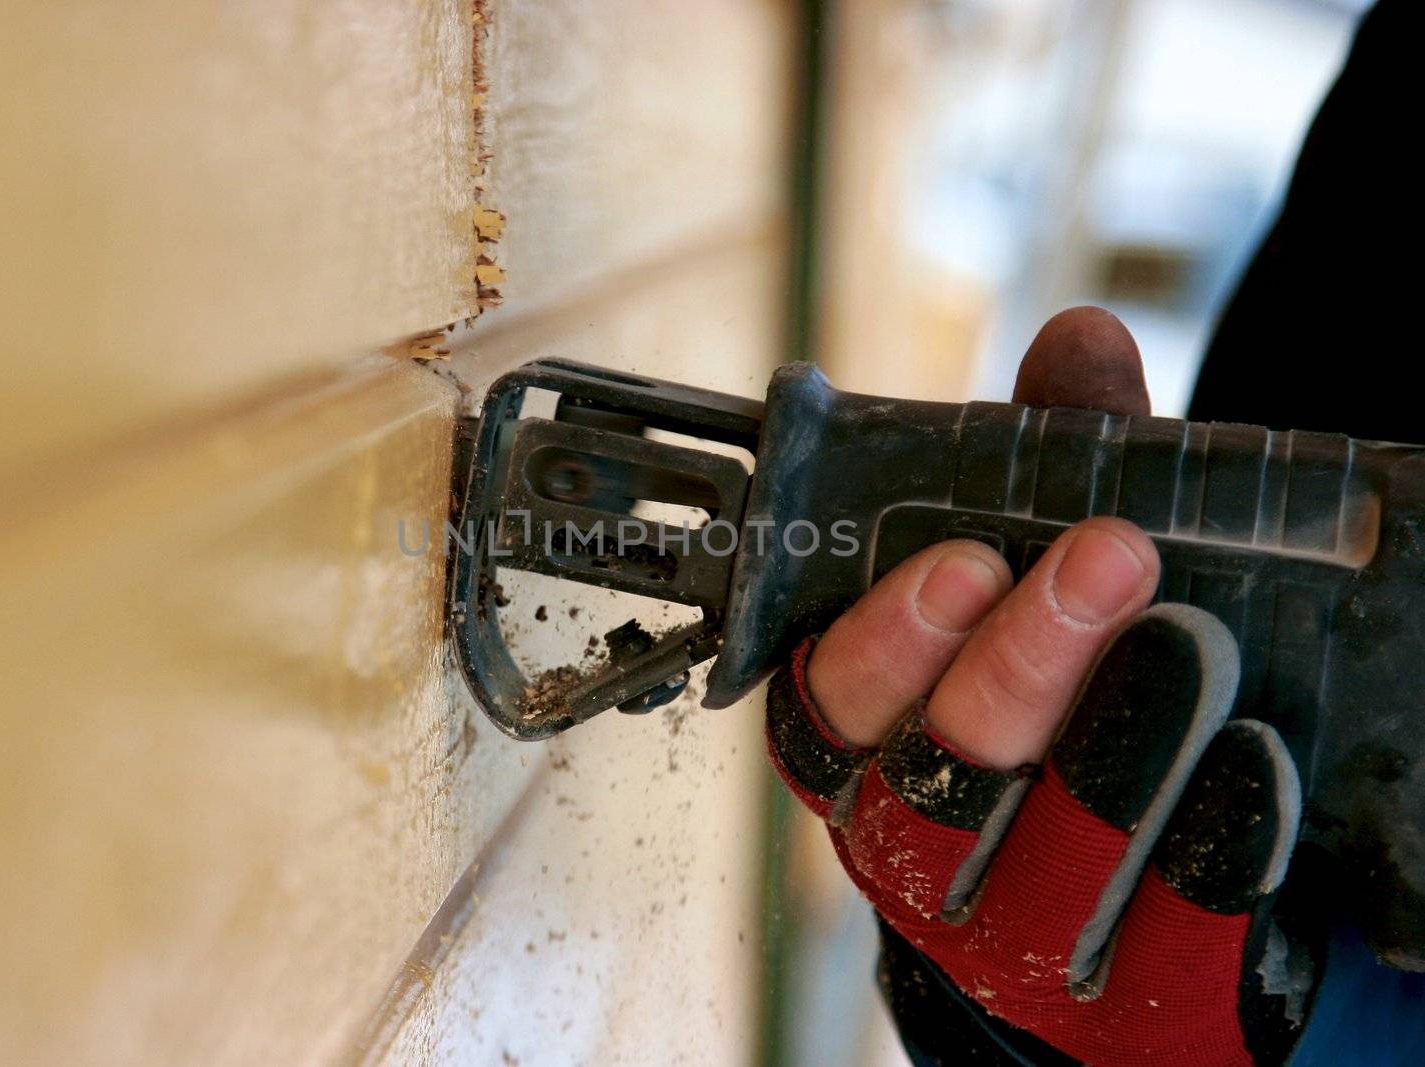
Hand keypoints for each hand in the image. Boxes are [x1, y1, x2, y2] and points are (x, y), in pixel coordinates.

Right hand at [767, 309, 1312, 1065]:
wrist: (1160, 867)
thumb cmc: (1084, 687)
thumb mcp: (1066, 570)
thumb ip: (1062, 468)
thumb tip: (1079, 341)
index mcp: (869, 746)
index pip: (821, 711)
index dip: (880, 642)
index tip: (964, 559)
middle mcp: (916, 846)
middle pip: (923, 788)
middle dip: (1008, 673)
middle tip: (1104, 559)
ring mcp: (1015, 932)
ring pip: (1030, 871)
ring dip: (1107, 752)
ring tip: (1191, 647)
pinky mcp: (1124, 993)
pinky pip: (1156, 937)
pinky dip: (1202, 847)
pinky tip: (1250, 761)